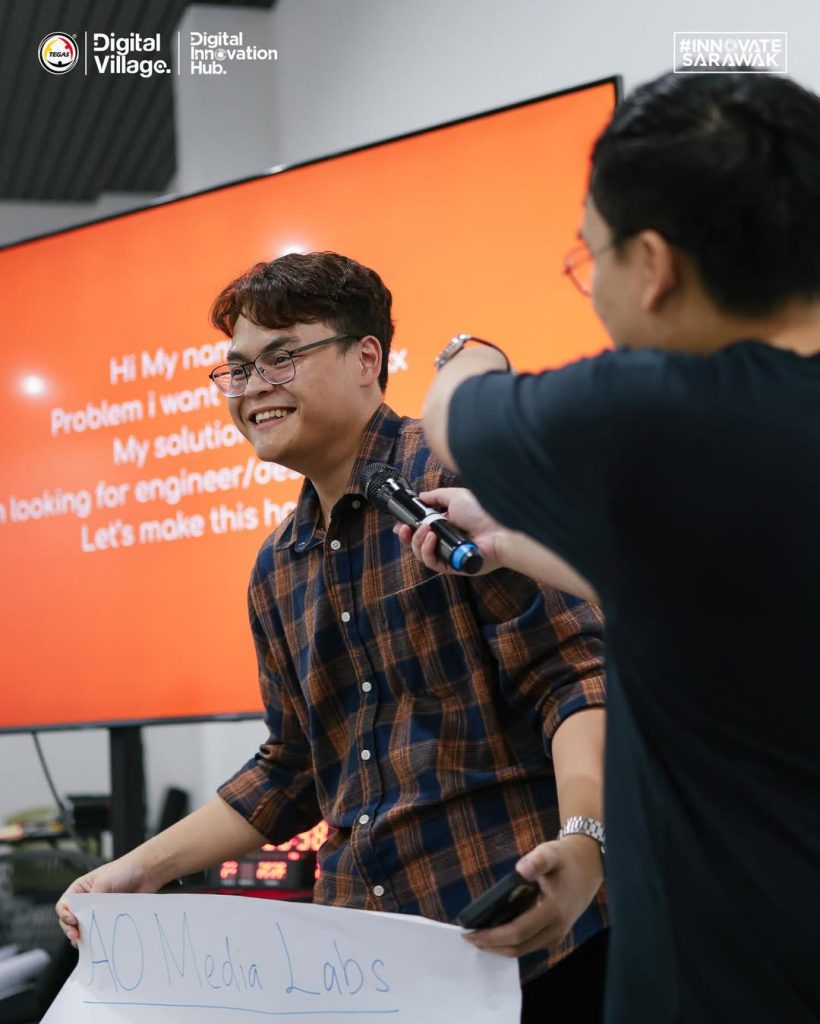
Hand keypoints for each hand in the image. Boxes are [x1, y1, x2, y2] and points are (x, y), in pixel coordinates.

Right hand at [55, 857, 159, 946]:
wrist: (147, 872)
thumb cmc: (124, 870)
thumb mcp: (104, 881)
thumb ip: (92, 899)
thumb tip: (84, 919)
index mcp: (80, 889)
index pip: (64, 905)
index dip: (64, 915)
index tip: (73, 921)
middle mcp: (87, 901)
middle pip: (70, 921)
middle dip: (71, 930)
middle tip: (77, 937)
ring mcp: (98, 910)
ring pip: (85, 928)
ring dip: (84, 936)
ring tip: (87, 941)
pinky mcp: (110, 918)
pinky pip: (100, 930)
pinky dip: (98, 936)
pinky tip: (100, 940)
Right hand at [393, 487, 503, 574]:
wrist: (500, 530)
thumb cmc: (483, 513)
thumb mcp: (456, 496)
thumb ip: (437, 496)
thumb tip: (421, 496)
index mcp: (447, 526)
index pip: (422, 530)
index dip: (409, 529)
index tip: (400, 525)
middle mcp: (447, 541)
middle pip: (418, 544)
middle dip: (407, 537)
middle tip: (404, 529)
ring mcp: (449, 555)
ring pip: (421, 554)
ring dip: (417, 541)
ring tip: (425, 529)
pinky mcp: (452, 567)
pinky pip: (432, 562)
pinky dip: (427, 550)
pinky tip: (431, 538)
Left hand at [462, 836, 603, 957]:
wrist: (590, 864)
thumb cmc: (566, 858)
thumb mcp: (551, 852)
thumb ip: (537, 860)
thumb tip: (521, 870)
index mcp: (553, 910)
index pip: (517, 932)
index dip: (492, 936)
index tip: (469, 932)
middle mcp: (555, 928)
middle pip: (518, 947)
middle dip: (491, 945)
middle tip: (468, 936)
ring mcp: (557, 934)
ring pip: (523, 949)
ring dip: (500, 947)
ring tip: (478, 936)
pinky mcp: (556, 933)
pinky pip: (530, 944)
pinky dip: (511, 943)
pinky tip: (497, 933)